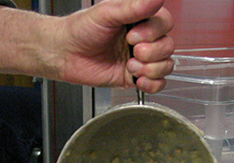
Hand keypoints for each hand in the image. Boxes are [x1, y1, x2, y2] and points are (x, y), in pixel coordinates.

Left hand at [57, 0, 175, 92]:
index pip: (165, 23)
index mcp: (139, 18)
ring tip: (129, 65)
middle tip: (131, 50)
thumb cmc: (80, 30)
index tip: (132, 34)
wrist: (65, 54)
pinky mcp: (134, 77)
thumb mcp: (107, 13)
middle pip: (168, 46)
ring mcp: (140, 59)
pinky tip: (137, 79)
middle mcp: (143, 38)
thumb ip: (133, 7)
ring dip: (150, 68)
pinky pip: (158, 83)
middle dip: (151, 52)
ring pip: (166, 65)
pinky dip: (152, 84)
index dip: (153, 32)